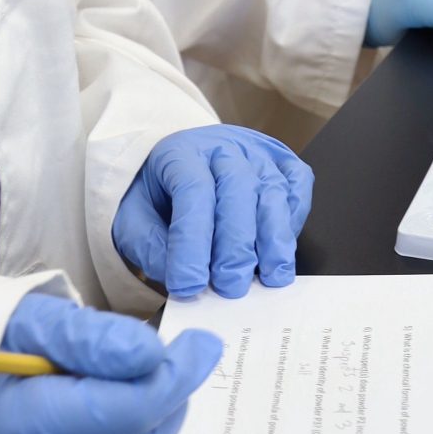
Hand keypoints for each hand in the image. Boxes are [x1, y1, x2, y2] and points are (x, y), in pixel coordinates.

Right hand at [0, 291, 221, 433]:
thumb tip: (152, 353)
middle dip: (170, 399)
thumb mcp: (23, 327)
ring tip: (133, 384)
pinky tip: (105, 421)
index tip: (203, 343)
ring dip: (147, 426)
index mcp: (39, 427)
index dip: (178, 374)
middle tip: (182, 357)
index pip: (135, 409)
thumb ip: (88, 339)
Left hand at [112, 127, 313, 300]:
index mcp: (180, 153)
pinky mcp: (284, 163)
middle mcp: (223, 147)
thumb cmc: (158, 197)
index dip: (192, 241)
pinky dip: (295, 218)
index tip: (188, 284)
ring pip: (273, 189)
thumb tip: (184, 281)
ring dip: (274, 237)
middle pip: (238, 187)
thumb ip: (150, 247)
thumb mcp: (134, 219)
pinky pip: (298, 185)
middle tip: (230, 286)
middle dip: (235, 243)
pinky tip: (283, 249)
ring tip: (270, 276)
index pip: (192, 191)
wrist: (181, 166)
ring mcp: (258, 153)